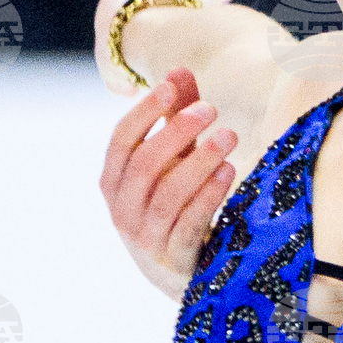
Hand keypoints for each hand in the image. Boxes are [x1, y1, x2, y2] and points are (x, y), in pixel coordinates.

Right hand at [100, 66, 235, 296]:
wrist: (179, 274)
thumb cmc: (175, 206)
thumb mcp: (172, 162)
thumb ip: (173, 119)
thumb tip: (179, 69)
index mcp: (113, 182)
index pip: (121, 140)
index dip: (145, 112)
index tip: (171, 86)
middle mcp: (122, 210)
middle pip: (144, 164)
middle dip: (177, 132)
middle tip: (211, 109)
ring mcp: (145, 239)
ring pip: (167, 196)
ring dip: (199, 163)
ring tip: (229, 137)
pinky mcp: (173, 260)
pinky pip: (188, 225)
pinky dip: (207, 197)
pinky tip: (227, 172)